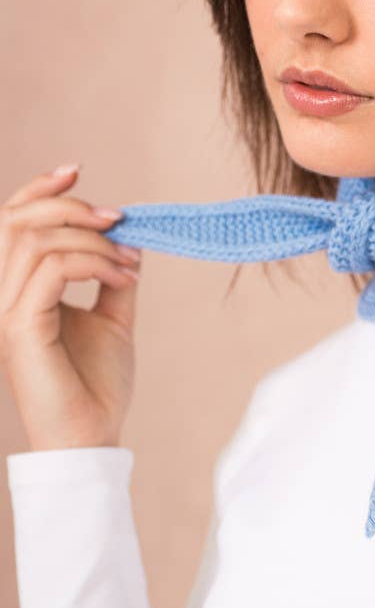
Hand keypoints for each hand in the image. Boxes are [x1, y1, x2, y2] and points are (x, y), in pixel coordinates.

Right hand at [0, 165, 142, 450]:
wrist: (94, 436)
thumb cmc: (97, 384)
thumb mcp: (112, 317)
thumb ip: (112, 276)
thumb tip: (129, 237)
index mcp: (17, 288)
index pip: (10, 222)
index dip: (38, 189)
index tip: (76, 171)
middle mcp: (3, 294)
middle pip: (17, 220)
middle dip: (70, 206)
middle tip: (118, 219)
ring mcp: (6, 310)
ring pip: (35, 240)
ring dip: (92, 238)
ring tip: (128, 259)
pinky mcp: (20, 326)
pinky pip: (51, 269)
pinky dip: (92, 261)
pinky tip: (121, 275)